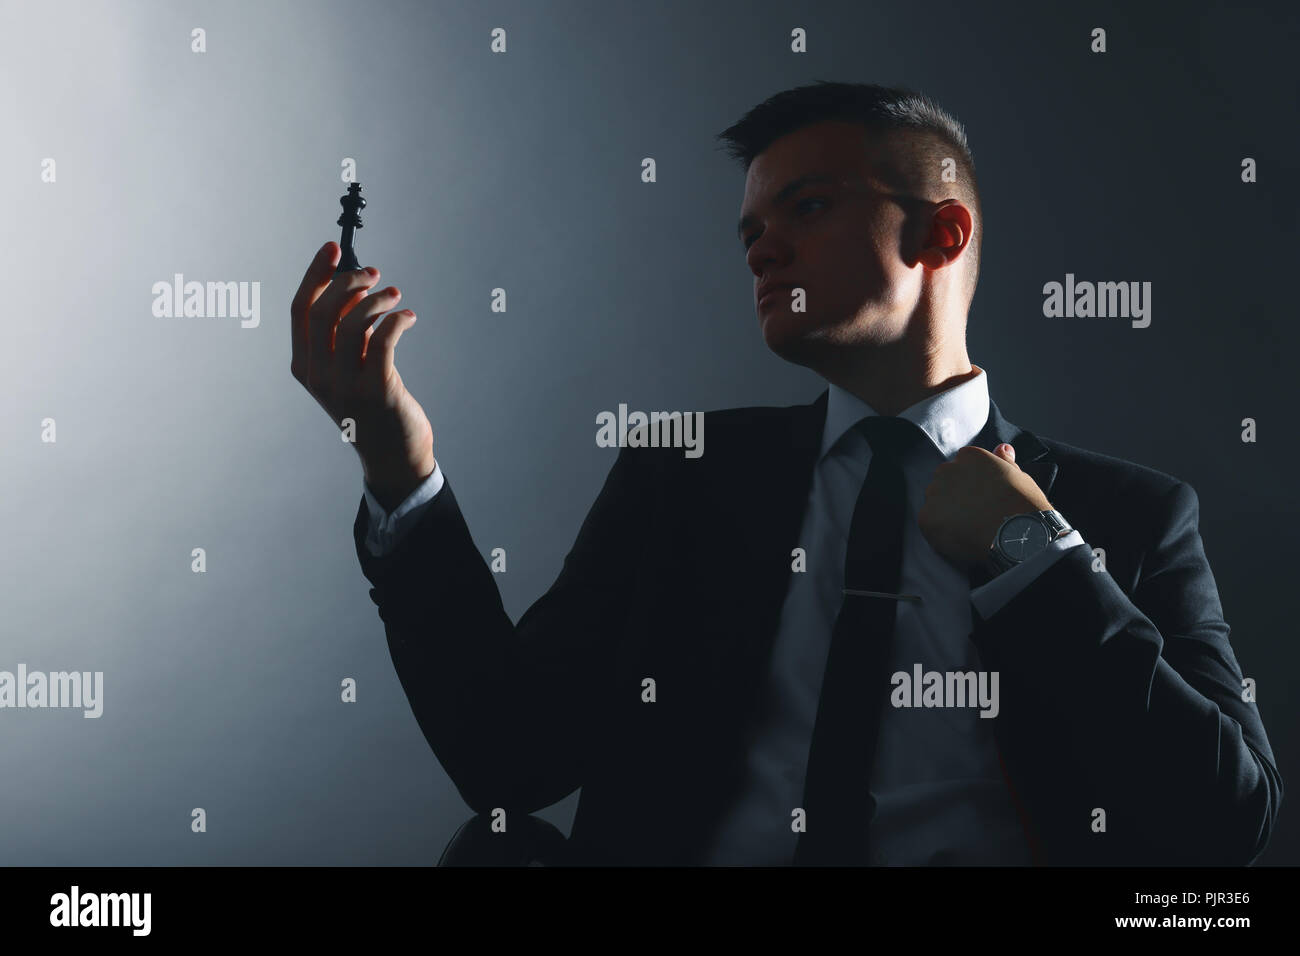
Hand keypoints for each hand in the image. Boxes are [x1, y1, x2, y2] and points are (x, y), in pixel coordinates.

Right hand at [290, 241, 434, 510]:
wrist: (393, 453)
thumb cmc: (372, 404)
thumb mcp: (349, 365)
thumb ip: (345, 330)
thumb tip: (352, 284)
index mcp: (304, 366)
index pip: (300, 310)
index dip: (315, 274)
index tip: (333, 248)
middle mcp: (319, 376)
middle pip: (323, 311)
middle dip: (349, 282)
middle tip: (374, 274)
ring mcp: (346, 386)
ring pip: (352, 323)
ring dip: (376, 300)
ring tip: (394, 295)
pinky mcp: (378, 391)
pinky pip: (383, 340)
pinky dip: (396, 320)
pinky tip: (407, 316)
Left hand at [917, 442, 1051, 570]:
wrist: (1017, 533)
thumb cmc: (1023, 505)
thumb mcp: (1020, 477)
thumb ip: (1005, 462)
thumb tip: (1002, 448)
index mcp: (970, 456)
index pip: (961, 467)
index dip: (971, 486)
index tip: (981, 498)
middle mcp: (948, 469)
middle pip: (944, 483)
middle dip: (955, 498)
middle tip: (974, 515)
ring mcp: (935, 492)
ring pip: (934, 503)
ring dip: (946, 514)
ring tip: (969, 528)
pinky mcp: (926, 516)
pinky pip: (928, 524)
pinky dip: (940, 533)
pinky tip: (960, 538)